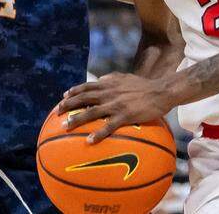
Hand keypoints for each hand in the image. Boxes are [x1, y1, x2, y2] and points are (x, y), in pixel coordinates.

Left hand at [57, 73, 174, 143]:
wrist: (161, 91)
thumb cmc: (144, 85)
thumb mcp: (126, 77)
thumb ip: (112, 78)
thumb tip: (101, 79)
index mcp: (109, 83)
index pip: (87, 86)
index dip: (74, 91)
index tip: (63, 96)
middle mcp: (109, 93)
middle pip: (84, 98)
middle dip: (69, 104)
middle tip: (57, 112)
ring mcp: (116, 104)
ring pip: (92, 112)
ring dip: (77, 119)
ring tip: (65, 126)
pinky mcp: (125, 115)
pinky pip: (109, 126)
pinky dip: (98, 133)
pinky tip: (89, 140)